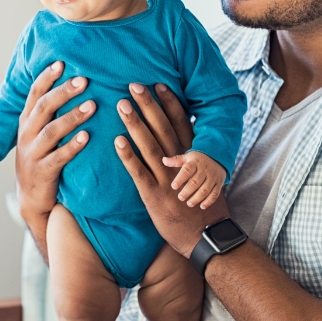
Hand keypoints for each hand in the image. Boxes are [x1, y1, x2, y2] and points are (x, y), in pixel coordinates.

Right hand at [15, 61, 95, 219]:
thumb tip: (76, 80)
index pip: (35, 93)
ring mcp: (32, 153)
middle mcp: (27, 134)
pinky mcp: (42, 172)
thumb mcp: (41, 132)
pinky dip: (72, 146)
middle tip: (84, 80)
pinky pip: (58, 157)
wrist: (31, 197)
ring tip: (91, 106)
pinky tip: (86, 137)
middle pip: (44, 108)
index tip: (62, 63)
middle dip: (63, 92)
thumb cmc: (43, 156)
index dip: (47, 77)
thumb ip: (52, 111)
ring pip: (51, 131)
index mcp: (27, 120)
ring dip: (72, 117)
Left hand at [114, 83, 229, 258]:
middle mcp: (180, 164)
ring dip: (136, 124)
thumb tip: (186, 134)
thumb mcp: (203, 176)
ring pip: (150, 146)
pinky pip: (138, 172)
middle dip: (149, 105)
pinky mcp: (153, 195)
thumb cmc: (202, 204)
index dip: (170, 103)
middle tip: (135, 85)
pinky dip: (128, 156)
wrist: (204, 237)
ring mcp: (167, 179)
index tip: (159, 83)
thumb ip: (192, 155)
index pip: (181, 123)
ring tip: (122, 105)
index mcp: (192, 157)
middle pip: (163, 128)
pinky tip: (117, 140)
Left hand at [163, 151, 225, 208]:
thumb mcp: (188, 157)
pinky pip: (215, 194)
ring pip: (205, 189)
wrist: (218, 156)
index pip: (187, 170)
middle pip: (196, 182)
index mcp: (195, 163)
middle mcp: (204, 170)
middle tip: (180, 197)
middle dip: (188, 191)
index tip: (174, 186)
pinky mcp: (219, 184)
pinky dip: (209, 201)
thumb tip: (163, 160)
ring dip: (197, 198)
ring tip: (189, 203)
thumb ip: (176, 161)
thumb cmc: (198, 159)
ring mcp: (212, 177)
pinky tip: (202, 206)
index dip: (180, 179)